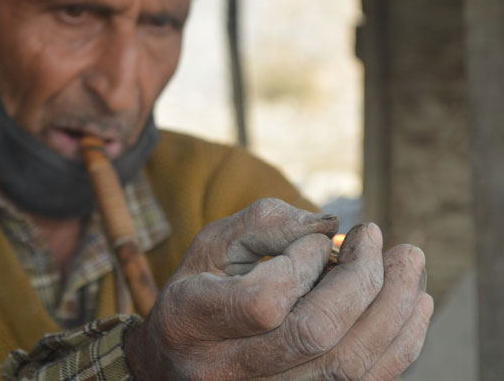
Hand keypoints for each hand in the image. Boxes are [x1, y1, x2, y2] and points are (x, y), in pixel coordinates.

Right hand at [124, 198, 432, 380]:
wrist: (176, 362)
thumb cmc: (198, 291)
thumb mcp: (213, 245)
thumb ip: (266, 224)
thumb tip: (332, 227)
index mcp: (189, 320)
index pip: (264, 302)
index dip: (301, 266)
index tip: (314, 243)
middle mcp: (223, 371)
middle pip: (315, 336)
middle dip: (361, 280)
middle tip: (376, 236)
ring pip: (347, 368)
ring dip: (392, 310)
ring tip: (408, 263)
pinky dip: (399, 346)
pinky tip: (414, 306)